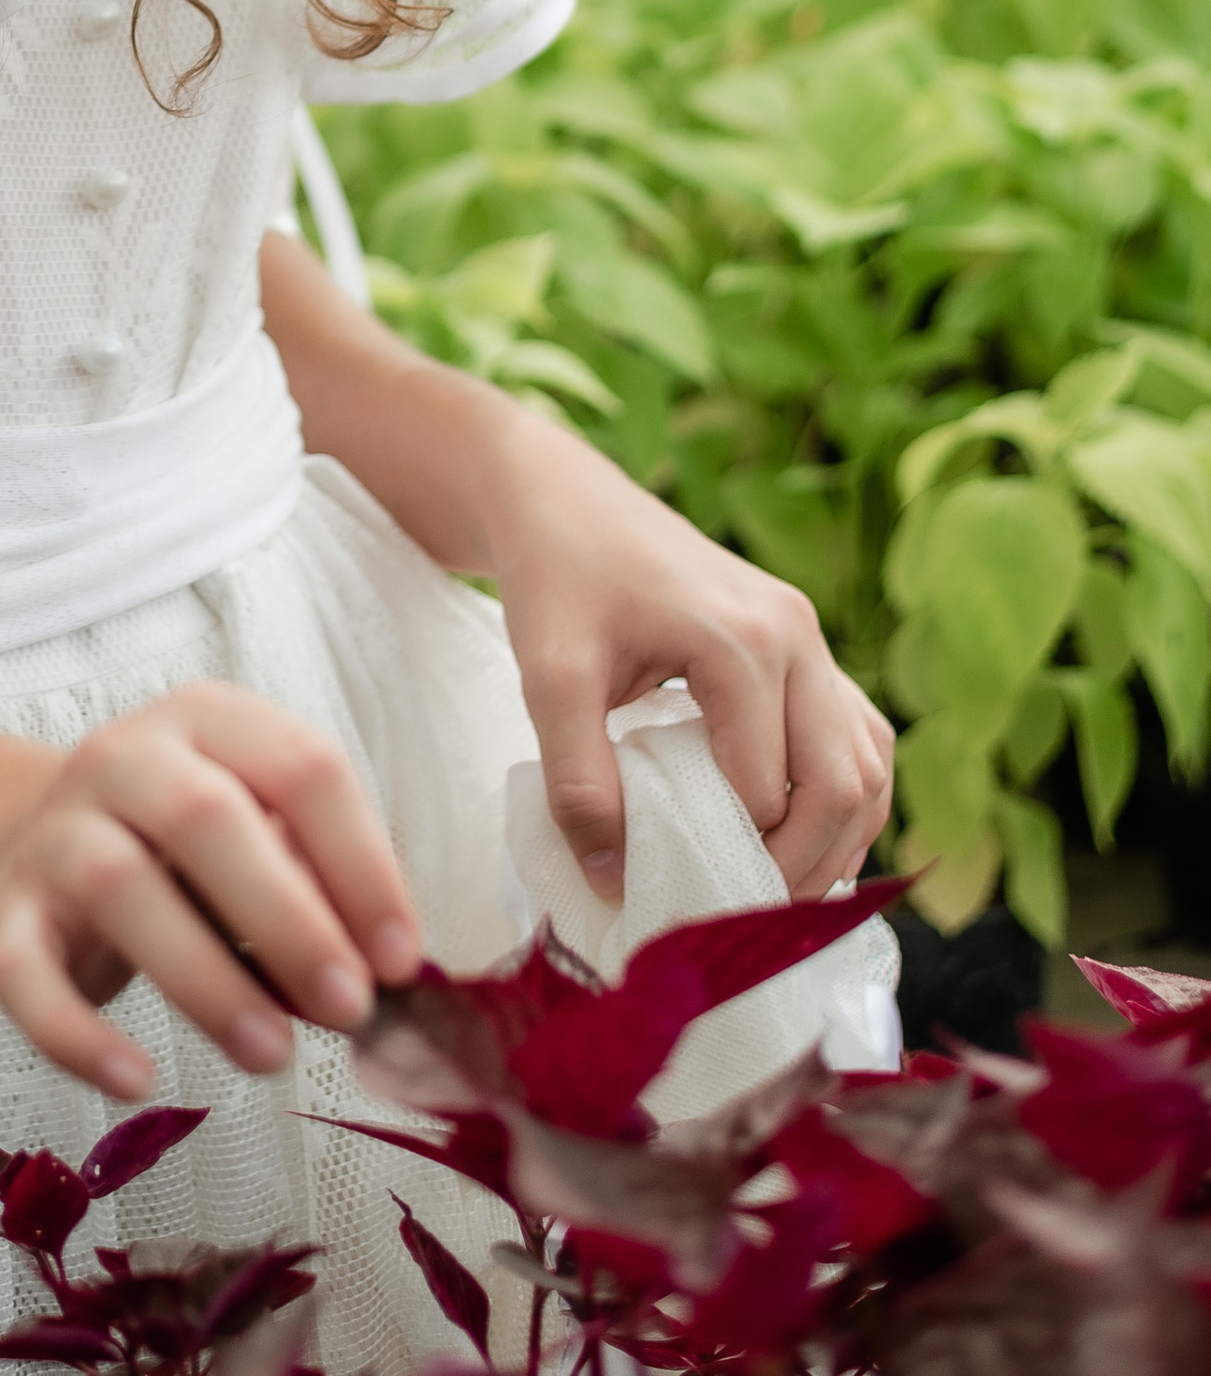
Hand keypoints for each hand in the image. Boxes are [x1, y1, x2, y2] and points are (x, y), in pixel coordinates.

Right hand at [0, 681, 421, 1100]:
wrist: (27, 846)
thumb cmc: (176, 852)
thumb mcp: (253, 836)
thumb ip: (313, 880)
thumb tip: (381, 969)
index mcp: (209, 721)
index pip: (301, 767)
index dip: (362, 864)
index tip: (401, 960)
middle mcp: (126, 757)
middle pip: (206, 816)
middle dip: (289, 919)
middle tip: (349, 1008)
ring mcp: (56, 831)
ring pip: (119, 886)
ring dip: (205, 980)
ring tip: (272, 1054)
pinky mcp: (5, 914)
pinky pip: (27, 973)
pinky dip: (78, 1034)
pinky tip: (135, 1082)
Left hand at [483, 428, 893, 903]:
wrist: (563, 499)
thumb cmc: (555, 578)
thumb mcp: (549, 678)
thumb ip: (578, 782)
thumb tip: (615, 882)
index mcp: (743, 640)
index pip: (766, 791)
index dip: (733, 861)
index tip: (683, 908)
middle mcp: (797, 635)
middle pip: (842, 785)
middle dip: (803, 867)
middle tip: (741, 918)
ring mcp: (809, 636)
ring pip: (867, 764)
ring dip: (837, 837)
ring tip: (774, 888)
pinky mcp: (803, 643)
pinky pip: (856, 735)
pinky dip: (843, 795)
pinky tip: (798, 835)